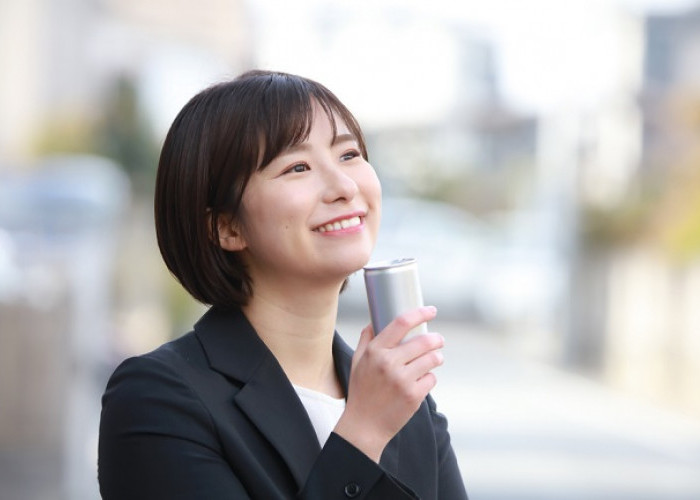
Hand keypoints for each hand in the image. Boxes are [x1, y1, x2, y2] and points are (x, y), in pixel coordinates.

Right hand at [333, 306, 443, 461]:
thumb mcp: (357, 362)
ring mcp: (402, 380)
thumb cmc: (361, 392)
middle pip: (424, 341)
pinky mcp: (413, 396)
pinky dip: (430, 378)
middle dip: (436, 339)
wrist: (364, 426)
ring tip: (435, 359)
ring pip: (432, 359)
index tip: (431, 310)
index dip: (420, 313)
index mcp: (375, 351)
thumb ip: (366, 340)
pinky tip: (422, 381)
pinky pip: (431, 379)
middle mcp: (388, 363)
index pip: (401, 323)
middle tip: (439, 340)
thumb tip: (375, 321)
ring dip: (437, 357)